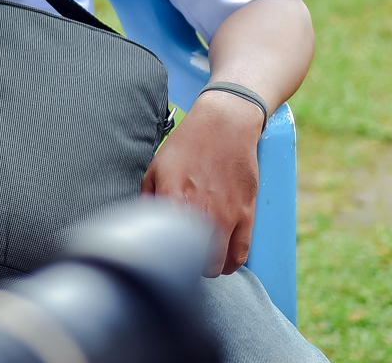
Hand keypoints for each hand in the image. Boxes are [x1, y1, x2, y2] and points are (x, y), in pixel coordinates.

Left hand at [143, 91, 262, 275]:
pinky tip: (224, 255)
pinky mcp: (247, 214)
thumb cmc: (188, 144)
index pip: (168, 249)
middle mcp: (201, 213)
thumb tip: (143, 225)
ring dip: (211, 267)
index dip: (166, 258)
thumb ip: (148, 200)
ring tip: (205, 259)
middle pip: (197, 266)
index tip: (165, 255)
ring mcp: (227, 216)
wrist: (226, 124)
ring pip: (220, 265)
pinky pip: (242, 253)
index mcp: (173, 202)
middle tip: (186, 257)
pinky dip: (232, 261)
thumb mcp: (156, 168)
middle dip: (190, 267)